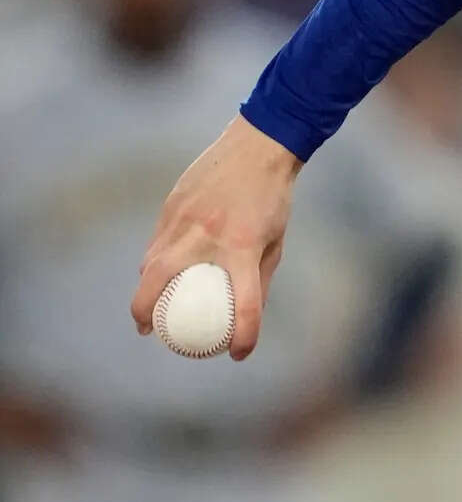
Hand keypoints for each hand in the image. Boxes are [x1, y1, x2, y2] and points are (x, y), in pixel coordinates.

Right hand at [131, 115, 300, 360]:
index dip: (244, 336)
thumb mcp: (276, 239)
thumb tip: (246, 315)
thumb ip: (261, 277)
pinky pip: (156, 240)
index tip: (237, 354)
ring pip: (150, 259)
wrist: (260, 146)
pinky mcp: (172, 203)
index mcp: (243, 246)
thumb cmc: (273, 198)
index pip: (245, 304)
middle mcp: (208, 233)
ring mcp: (184, 216)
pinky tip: (155, 271)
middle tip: (147, 330)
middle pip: (160, 281)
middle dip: (144, 311)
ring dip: (144, 286)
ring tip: (146, 306)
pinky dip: (154, 259)